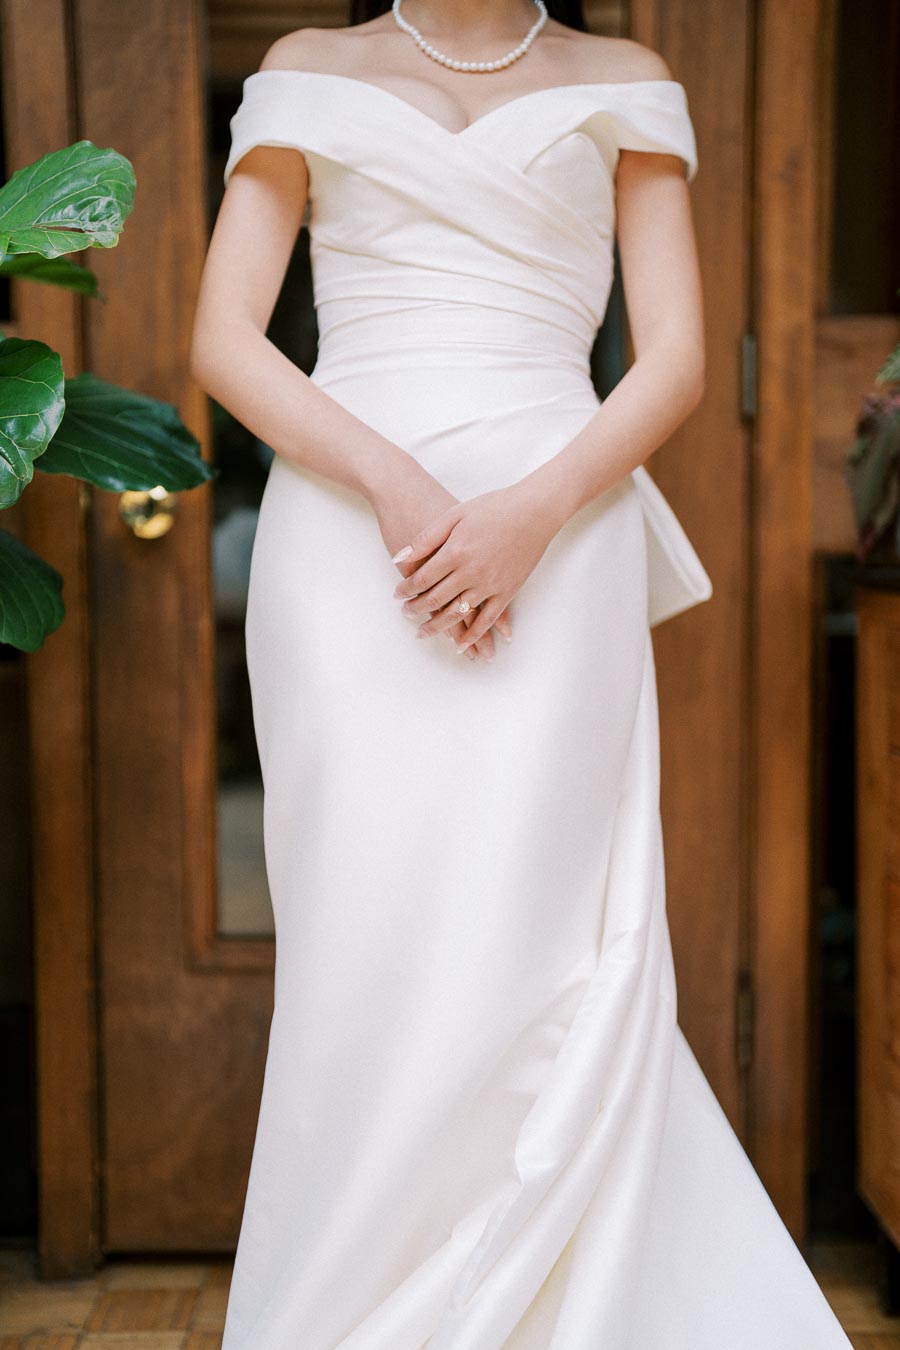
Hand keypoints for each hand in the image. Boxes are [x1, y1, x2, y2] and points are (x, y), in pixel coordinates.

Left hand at [370, 468, 511, 661]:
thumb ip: (426, 539)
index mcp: (455, 552)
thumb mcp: (455, 514)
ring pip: (457, 614)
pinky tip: (461, 645)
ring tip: (424, 632)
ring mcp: (490, 585)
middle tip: (406, 613)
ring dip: (438, 627)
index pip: (421, 579)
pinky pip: (487, 619)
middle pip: (436, 599)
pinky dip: (473, 635)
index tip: (397, 595)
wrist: (533, 511)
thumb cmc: (493, 507)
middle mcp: (470, 573)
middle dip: (417, 610)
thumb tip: (398, 558)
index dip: (406, 590)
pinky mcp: (507, 592)